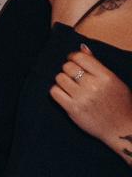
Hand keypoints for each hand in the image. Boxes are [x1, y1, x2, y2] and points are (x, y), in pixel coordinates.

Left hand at [49, 44, 131, 160]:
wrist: (121, 129)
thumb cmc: (119, 104)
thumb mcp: (114, 81)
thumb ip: (97, 65)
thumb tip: (82, 47)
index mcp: (106, 76)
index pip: (80, 57)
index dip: (73, 57)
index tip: (73, 61)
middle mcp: (93, 85)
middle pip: (67, 66)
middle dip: (68, 69)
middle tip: (72, 76)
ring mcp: (82, 98)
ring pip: (59, 78)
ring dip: (62, 80)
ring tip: (70, 86)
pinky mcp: (72, 109)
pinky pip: (55, 92)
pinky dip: (57, 91)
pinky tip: (64, 94)